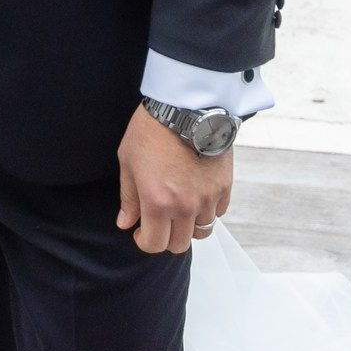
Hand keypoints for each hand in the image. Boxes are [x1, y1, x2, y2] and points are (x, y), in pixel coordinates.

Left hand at [117, 104, 233, 254]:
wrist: (187, 106)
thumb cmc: (152, 129)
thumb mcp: (128, 161)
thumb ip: (129, 197)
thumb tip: (126, 223)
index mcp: (158, 203)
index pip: (154, 244)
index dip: (144, 242)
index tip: (140, 232)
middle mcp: (185, 207)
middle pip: (180, 244)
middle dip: (166, 238)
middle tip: (159, 222)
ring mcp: (208, 198)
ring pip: (202, 231)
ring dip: (189, 225)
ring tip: (179, 208)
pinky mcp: (224, 186)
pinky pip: (218, 212)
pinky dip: (208, 211)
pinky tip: (197, 195)